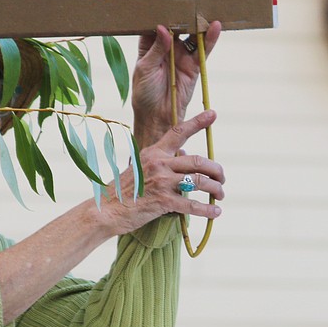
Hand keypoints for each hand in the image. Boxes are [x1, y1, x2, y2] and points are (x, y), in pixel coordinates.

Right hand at [97, 109, 225, 236]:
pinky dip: (207, 210)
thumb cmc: (124, 191)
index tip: (213, 113)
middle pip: (199, 161)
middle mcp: (159, 163)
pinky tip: (215, 213)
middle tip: (222, 178)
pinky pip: (193, 205)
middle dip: (217, 170)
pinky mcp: (163, 201)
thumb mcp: (141, 168)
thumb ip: (162, 161)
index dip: (198, 122)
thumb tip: (184, 155)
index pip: (178, 132)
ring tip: (220, 195)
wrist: (105, 211)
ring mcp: (161, 182)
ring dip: (216, 189)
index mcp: (154, 153)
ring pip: (200, 181)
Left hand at [130, 22, 222, 146]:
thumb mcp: (145, 69)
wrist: (157, 117)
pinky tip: (215, 27)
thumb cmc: (144, 93)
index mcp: (149, 45)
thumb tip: (164, 28)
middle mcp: (167, 48)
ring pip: (192, 36)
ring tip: (206, 10)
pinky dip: (210, 39)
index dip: (161, 11)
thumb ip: (156, 49)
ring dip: (198, 24)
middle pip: (177, 26)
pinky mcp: (193, 66)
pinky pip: (203, 51)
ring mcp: (181, 56)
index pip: (156, 24)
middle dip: (183, 14)